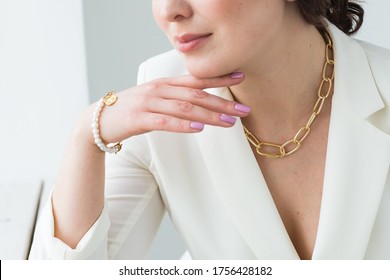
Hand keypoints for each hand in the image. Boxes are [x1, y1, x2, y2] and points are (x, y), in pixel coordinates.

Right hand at [93, 72, 249, 144]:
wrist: (99, 120)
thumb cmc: (131, 110)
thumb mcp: (154, 99)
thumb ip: (175, 98)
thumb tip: (200, 105)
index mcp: (165, 84)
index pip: (196, 79)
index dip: (219, 78)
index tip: (240, 77)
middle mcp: (159, 89)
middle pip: (196, 94)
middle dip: (222, 102)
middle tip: (243, 110)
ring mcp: (149, 102)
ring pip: (185, 107)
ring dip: (209, 115)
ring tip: (229, 122)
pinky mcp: (139, 118)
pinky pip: (165, 121)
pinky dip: (183, 124)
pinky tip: (199, 128)